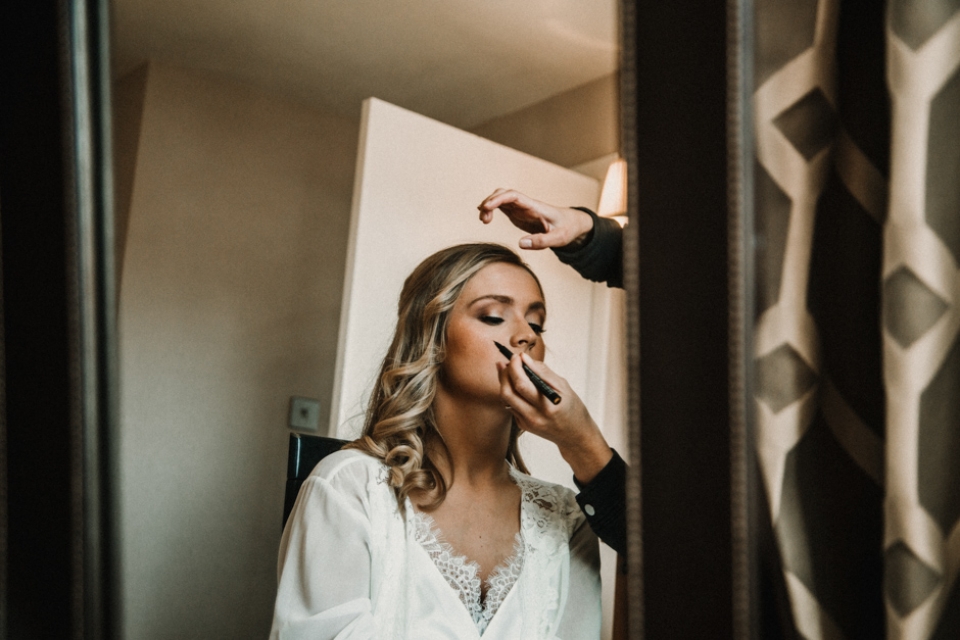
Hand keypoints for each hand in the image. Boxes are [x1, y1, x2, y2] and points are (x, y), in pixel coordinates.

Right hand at [478, 188, 593, 249]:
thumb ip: (542, 241)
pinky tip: (486, 218)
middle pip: (503, 193)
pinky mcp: (518, 213)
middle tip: (483, 219)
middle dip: (490, 202)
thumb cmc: (567, 229)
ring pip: (501, 199)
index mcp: (535, 207)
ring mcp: (521, 208)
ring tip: (484, 221)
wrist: (572, 223)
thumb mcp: (559, 238)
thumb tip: (521, 243)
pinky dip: (491, 209)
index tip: (486, 206)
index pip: (514, 196)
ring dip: (489, 206)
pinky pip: (502, 206)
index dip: (499, 199)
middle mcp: (526, 204)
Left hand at [498, 352, 612, 482]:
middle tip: (510, 362)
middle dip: (505, 373)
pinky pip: (510, 405)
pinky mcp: (523, 425)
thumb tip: (525, 359)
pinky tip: (516, 385)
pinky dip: (511, 392)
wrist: (574, 435)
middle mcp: (534, 416)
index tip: (517, 356)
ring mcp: (527, 423)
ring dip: (504, 381)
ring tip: (508, 369)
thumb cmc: (572, 408)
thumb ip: (543, 372)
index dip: (515, 367)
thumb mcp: (564, 387)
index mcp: (547, 405)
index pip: (522, 384)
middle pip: (508, 392)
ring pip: (505, 398)